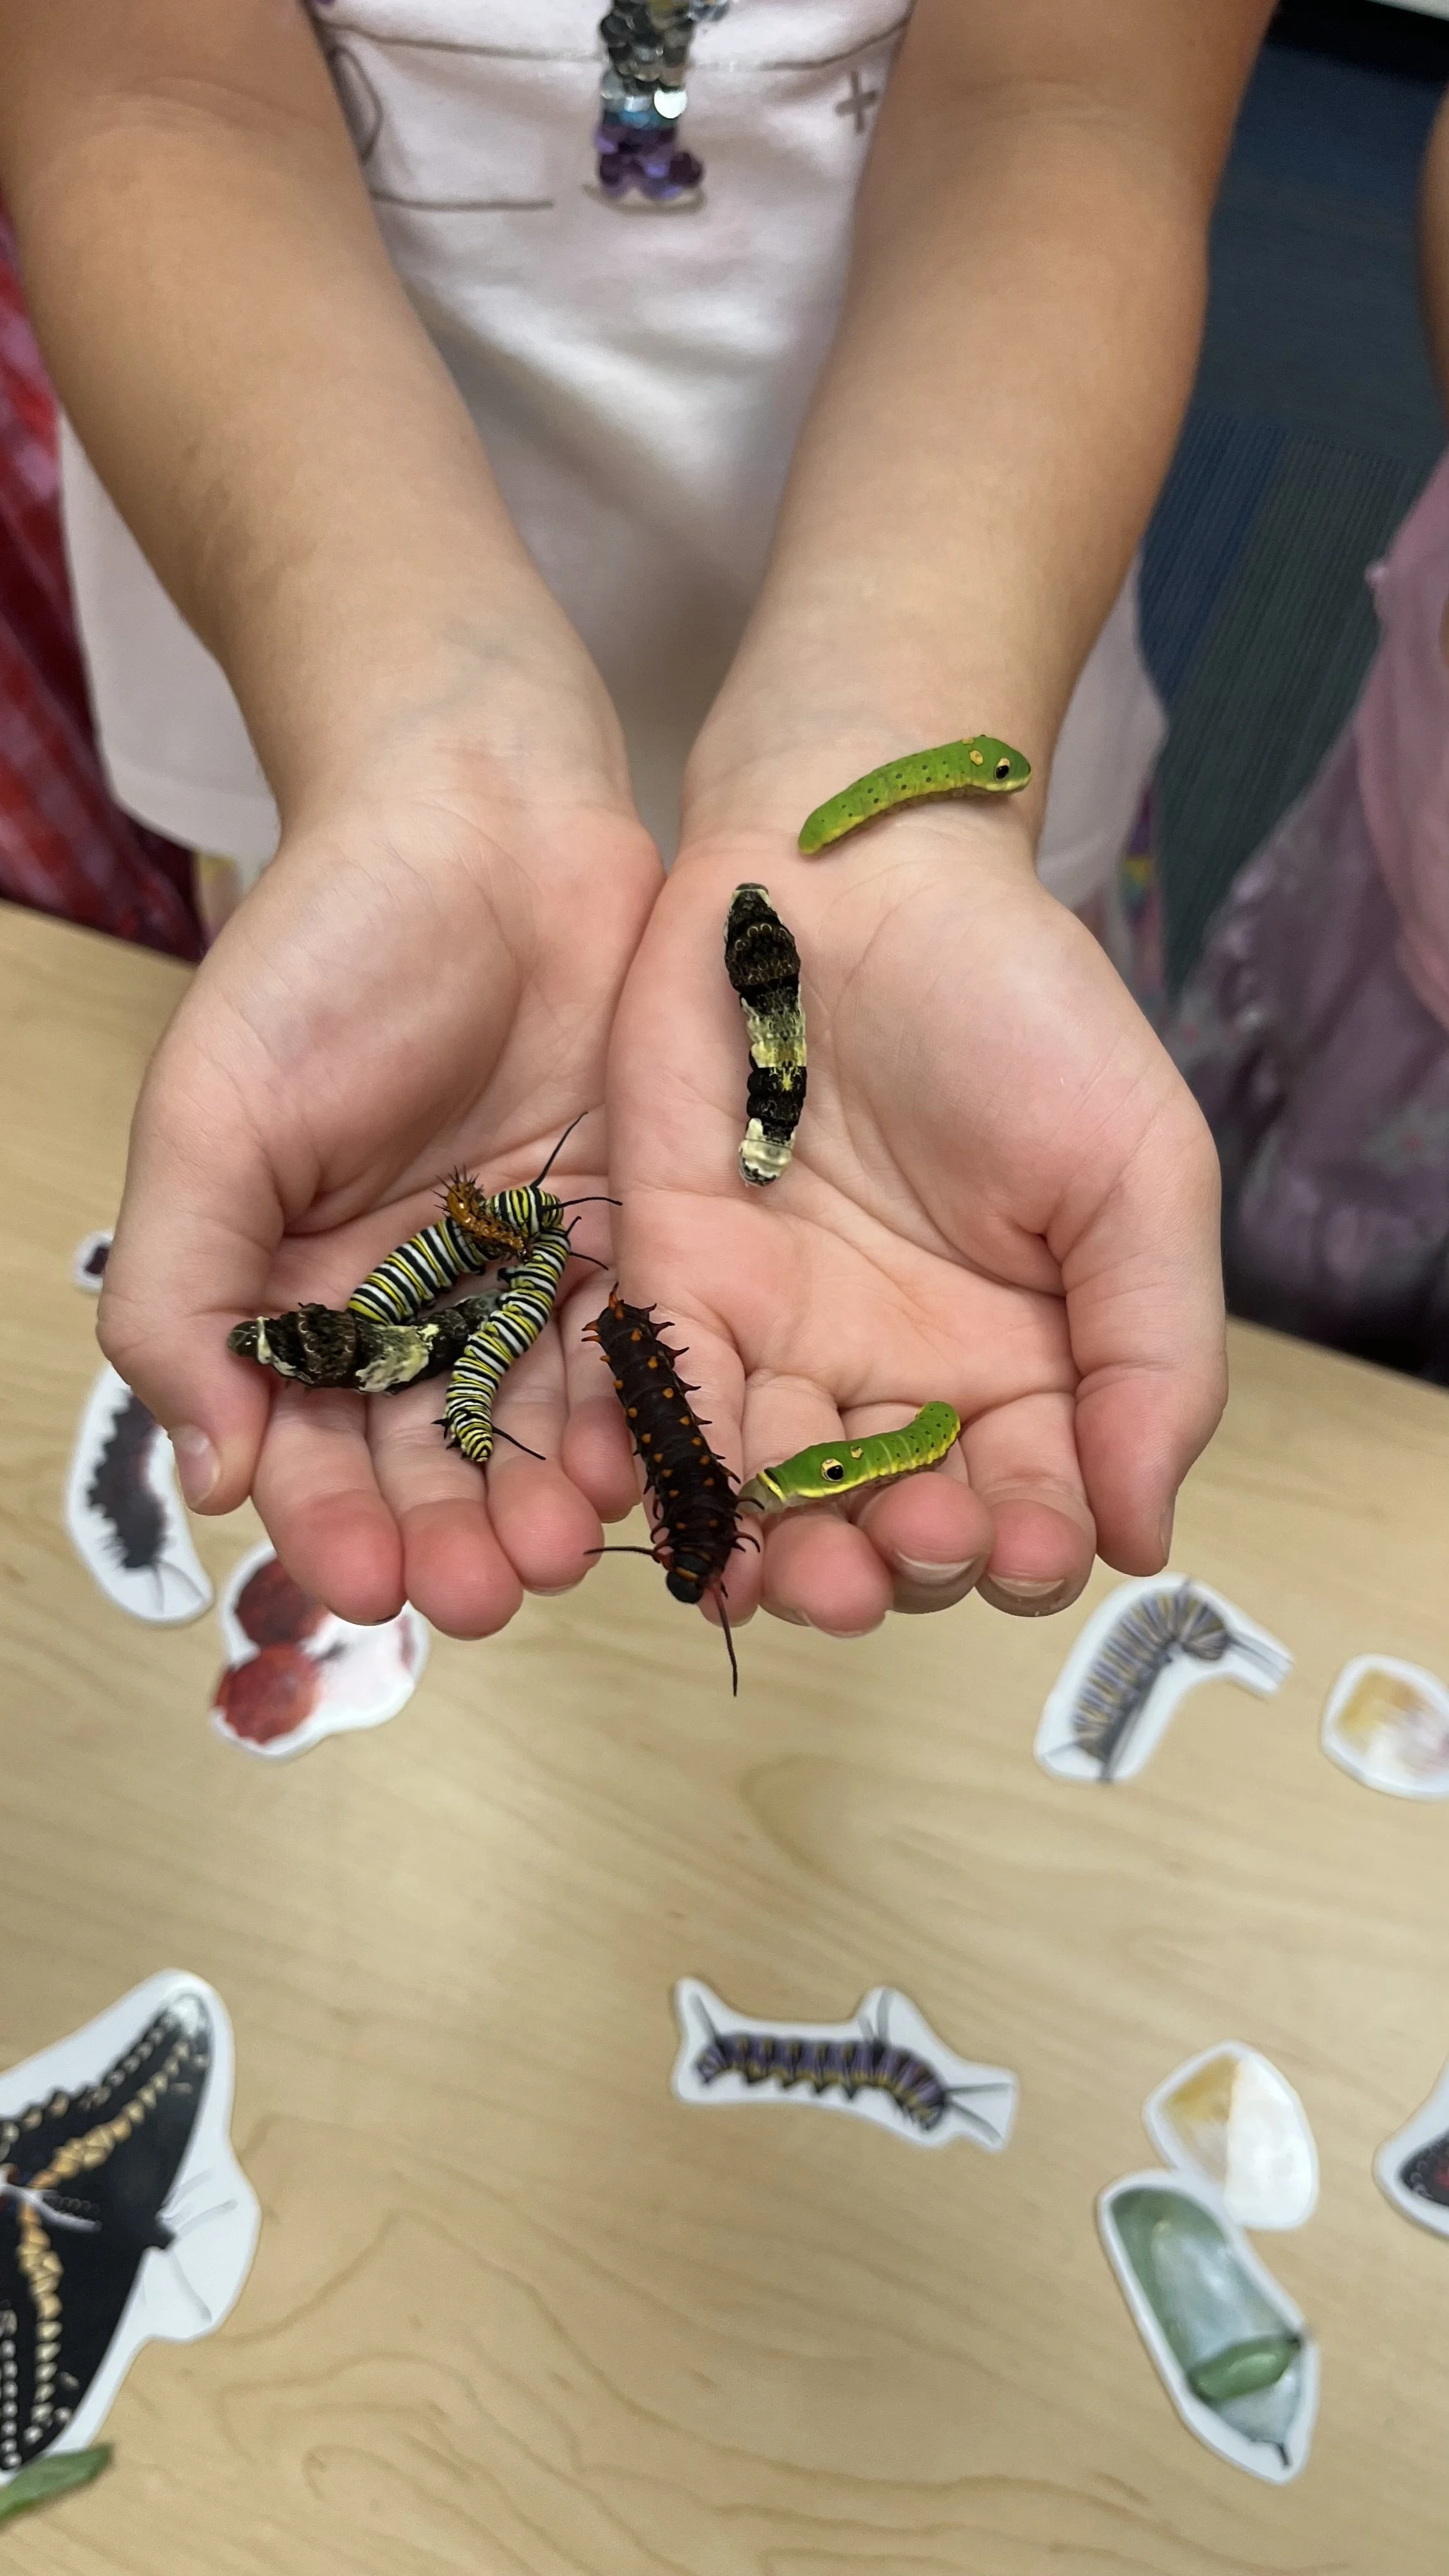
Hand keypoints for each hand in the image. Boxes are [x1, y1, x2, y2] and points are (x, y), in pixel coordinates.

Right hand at [99, 659, 662, 1635]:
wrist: (475, 817)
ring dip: (545, 1499)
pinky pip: (633, 1347)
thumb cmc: (322, 955)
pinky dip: (637, 1414)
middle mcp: (412, 1307)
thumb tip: (205, 1475)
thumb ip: (182, 1295)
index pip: (302, 1446)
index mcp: (293, 1294)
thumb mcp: (211, 1119)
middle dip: (449, 1534)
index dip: (328, 1522)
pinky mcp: (626, 1235)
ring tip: (560, 1553)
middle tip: (482, 1594)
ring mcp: (524, 1276)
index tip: (365, 1581)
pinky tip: (646, 1466)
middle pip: (427, 1459)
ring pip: (536, 1425)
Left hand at [584, 781, 1224, 1644]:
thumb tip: (1146, 1541)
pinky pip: (665, 1402)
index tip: (1025, 1548)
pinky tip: (694, 1517)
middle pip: (888, 1525)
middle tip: (900, 1555)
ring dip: (783, 1552)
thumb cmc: (1022, 1009)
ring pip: (772, 1495)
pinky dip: (673, 1469)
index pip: (1024, 1504)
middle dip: (893, 1567)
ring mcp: (779, 1336)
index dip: (1023, 1549)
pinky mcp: (673, 1284)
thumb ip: (1153, 1354)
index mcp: (1022, 1362)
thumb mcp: (1140, 1174)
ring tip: (800, 1574)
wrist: (863, 871)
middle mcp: (895, 1374)